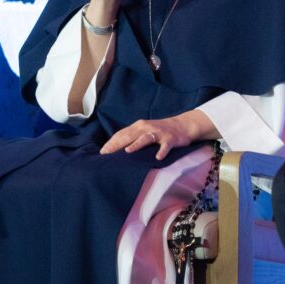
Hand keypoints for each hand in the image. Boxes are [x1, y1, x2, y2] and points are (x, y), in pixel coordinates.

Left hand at [100, 111, 217, 160]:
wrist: (182, 125)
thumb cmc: (159, 131)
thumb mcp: (144, 131)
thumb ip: (131, 137)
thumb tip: (114, 148)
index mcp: (139, 126)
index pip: (122, 134)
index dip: (111, 143)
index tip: (102, 153)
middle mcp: (147, 128)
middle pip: (130, 135)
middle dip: (118, 144)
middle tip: (107, 154)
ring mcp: (159, 133)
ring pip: (146, 138)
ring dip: (137, 144)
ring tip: (128, 151)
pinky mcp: (170, 139)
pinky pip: (165, 146)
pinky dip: (162, 151)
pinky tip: (158, 157)